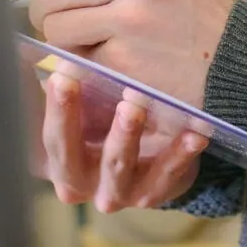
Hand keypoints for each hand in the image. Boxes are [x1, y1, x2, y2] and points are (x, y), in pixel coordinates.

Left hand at [29, 0, 234, 106]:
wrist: (236, 60)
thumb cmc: (194, 15)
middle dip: (48, 10)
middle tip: (67, 22)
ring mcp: (128, 17)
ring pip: (55, 26)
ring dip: (65, 41)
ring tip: (94, 43)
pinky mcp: (124, 59)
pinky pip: (77, 59)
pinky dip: (88, 65)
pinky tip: (116, 62)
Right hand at [37, 70, 207, 212]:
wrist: (146, 164)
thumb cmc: (104, 126)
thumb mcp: (85, 113)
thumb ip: (72, 92)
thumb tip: (59, 54)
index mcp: (60, 164)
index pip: (51, 138)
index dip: (54, 108)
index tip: (59, 75)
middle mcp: (83, 184)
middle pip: (72, 158)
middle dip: (72, 120)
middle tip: (77, 83)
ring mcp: (119, 192)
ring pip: (119, 166)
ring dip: (125, 135)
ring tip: (133, 106)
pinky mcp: (155, 193)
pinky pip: (169, 173)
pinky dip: (181, 153)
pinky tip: (195, 134)